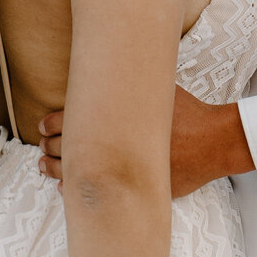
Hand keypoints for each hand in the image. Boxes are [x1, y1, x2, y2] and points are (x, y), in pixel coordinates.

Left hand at [40, 87, 252, 198]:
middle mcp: (111, 144)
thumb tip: (114, 64)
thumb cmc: (188, 112)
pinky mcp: (131, 186)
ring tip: (45, 168)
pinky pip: (96, 192)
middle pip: (65, 147)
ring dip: (55, 170)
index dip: (49, 125)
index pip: (65, 121)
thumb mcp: (157, 88)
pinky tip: (66, 188)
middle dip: (49, 148)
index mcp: (111, 117)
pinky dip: (78, 190)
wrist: (213, 142)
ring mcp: (120, 168)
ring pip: (74, 173)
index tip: (43, 127)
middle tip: (43, 148)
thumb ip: (131, 83)